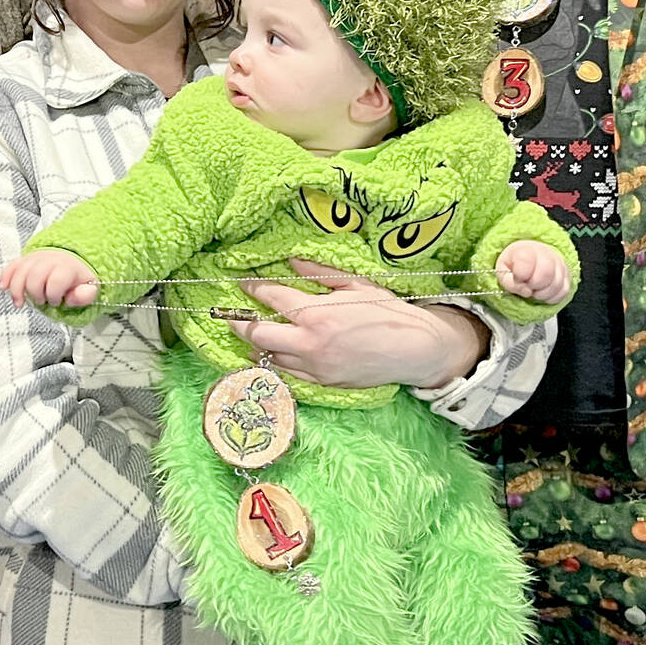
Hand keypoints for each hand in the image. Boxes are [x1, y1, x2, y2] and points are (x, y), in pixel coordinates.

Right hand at [0, 248, 99, 309]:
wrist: (70, 257)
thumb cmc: (77, 277)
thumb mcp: (90, 287)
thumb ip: (85, 295)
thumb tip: (70, 299)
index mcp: (66, 267)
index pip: (56, 280)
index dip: (54, 295)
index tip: (57, 302)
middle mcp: (49, 260)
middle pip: (35, 276)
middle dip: (36, 294)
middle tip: (42, 301)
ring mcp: (34, 259)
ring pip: (20, 271)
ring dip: (17, 290)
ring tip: (20, 303)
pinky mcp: (24, 260)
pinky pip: (11, 265)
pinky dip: (6, 277)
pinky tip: (4, 288)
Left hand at [232, 258, 487, 389]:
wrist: (416, 350)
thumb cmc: (388, 312)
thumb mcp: (355, 284)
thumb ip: (319, 273)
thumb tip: (290, 260)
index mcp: (316, 314)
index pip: (271, 297)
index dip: (252, 287)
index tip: (242, 281)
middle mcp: (310, 343)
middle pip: (257, 333)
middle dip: (239, 321)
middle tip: (229, 314)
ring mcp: (315, 367)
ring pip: (269, 356)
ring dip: (256, 343)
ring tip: (249, 332)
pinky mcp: (323, 383)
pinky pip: (288, 373)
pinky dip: (276, 361)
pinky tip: (271, 352)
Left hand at [496, 241, 572, 303]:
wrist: (529, 257)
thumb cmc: (514, 264)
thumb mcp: (502, 271)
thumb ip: (510, 283)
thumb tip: (526, 291)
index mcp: (526, 249)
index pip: (527, 260)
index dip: (521, 275)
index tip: (518, 278)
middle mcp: (546, 254)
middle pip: (546, 273)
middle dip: (534, 285)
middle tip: (527, 286)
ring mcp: (559, 264)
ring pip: (557, 284)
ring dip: (543, 294)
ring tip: (533, 291)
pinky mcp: (567, 275)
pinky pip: (564, 290)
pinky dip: (553, 297)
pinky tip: (543, 294)